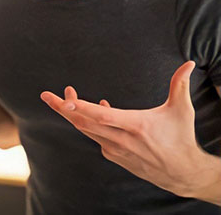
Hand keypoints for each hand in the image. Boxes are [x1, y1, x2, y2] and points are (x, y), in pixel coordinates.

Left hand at [40, 61, 215, 197]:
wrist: (181, 173)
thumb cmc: (181, 139)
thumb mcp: (182, 111)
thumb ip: (180, 85)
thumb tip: (190, 63)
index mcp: (135, 126)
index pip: (102, 116)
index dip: (82, 107)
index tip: (65, 99)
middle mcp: (121, 140)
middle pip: (84, 123)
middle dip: (63, 108)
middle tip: (46, 95)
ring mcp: (115, 149)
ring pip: (86, 130)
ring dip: (73, 113)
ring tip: (64, 97)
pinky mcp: (113, 155)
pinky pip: (95, 136)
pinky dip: (90, 123)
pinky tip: (96, 110)